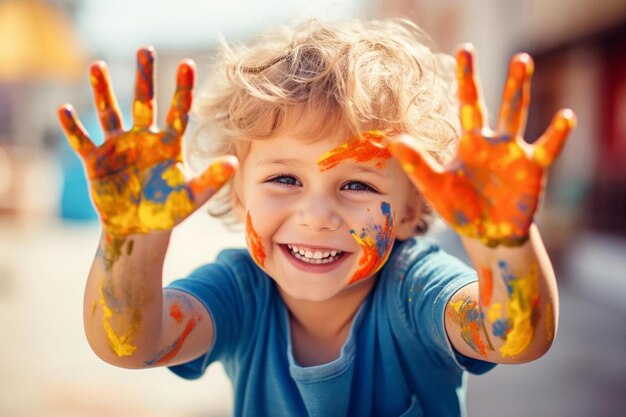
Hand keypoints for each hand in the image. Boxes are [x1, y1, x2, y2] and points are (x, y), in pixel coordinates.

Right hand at [58, 47, 236, 236]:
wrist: (140, 229)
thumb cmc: (170, 211)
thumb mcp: (192, 196)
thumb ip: (211, 179)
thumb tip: (233, 162)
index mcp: (169, 144)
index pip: (179, 111)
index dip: (182, 89)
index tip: (187, 63)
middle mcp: (144, 138)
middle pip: (143, 102)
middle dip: (144, 77)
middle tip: (145, 50)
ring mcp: (119, 147)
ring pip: (110, 113)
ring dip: (103, 91)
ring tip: (98, 66)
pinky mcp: (96, 160)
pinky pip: (83, 140)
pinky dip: (73, 127)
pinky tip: (65, 110)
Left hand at [390, 44, 575, 246]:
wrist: (487, 234)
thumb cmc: (461, 208)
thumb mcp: (435, 187)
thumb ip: (417, 164)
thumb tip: (392, 139)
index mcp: (470, 141)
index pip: (468, 102)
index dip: (466, 77)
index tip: (465, 49)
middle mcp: (494, 141)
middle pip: (499, 104)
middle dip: (505, 80)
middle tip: (513, 56)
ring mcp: (515, 153)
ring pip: (518, 116)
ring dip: (520, 90)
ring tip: (523, 62)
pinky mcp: (533, 169)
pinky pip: (547, 148)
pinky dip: (557, 134)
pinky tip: (566, 117)